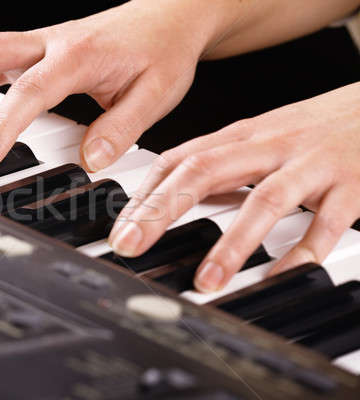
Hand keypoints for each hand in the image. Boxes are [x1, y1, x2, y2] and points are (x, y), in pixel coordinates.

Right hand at [0, 0, 227, 170]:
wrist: (166, 18)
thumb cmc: (160, 53)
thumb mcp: (156, 93)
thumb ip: (122, 127)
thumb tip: (91, 161)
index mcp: (78, 56)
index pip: (31, 89)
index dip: (4, 122)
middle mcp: (47, 44)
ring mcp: (35, 44)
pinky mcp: (31, 49)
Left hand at [109, 82, 359, 292]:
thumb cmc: (312, 127)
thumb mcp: (258, 137)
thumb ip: (219, 165)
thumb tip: (175, 193)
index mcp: (240, 136)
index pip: (179, 160)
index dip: (145, 193)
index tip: (121, 227)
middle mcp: (268, 146)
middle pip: (203, 173)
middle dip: (161, 211)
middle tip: (132, 245)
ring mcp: (309, 165)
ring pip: (263, 201)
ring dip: (231, 244)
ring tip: (206, 280)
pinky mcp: (351, 185)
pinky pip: (324, 224)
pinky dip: (301, 252)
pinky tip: (280, 276)